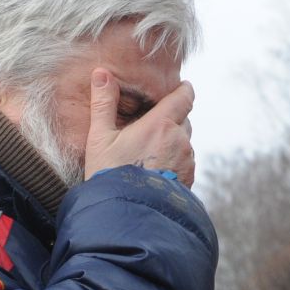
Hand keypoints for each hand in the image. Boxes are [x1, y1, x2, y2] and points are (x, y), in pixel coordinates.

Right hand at [85, 69, 195, 186]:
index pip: (184, 96)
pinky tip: (153, 171)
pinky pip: (184, 163)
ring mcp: (187, 161)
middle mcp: (180, 140)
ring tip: (148, 154)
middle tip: (149, 128)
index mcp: (161, 124)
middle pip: (183, 120)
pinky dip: (173, 162)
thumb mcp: (99, 138)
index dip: (183, 90)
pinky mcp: (189, 180)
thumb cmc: (108, 175)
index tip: (179, 88)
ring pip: (184, 142)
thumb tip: (101, 73)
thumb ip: (103, 103)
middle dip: (170, 120)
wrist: (124, 216)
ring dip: (171, 143)